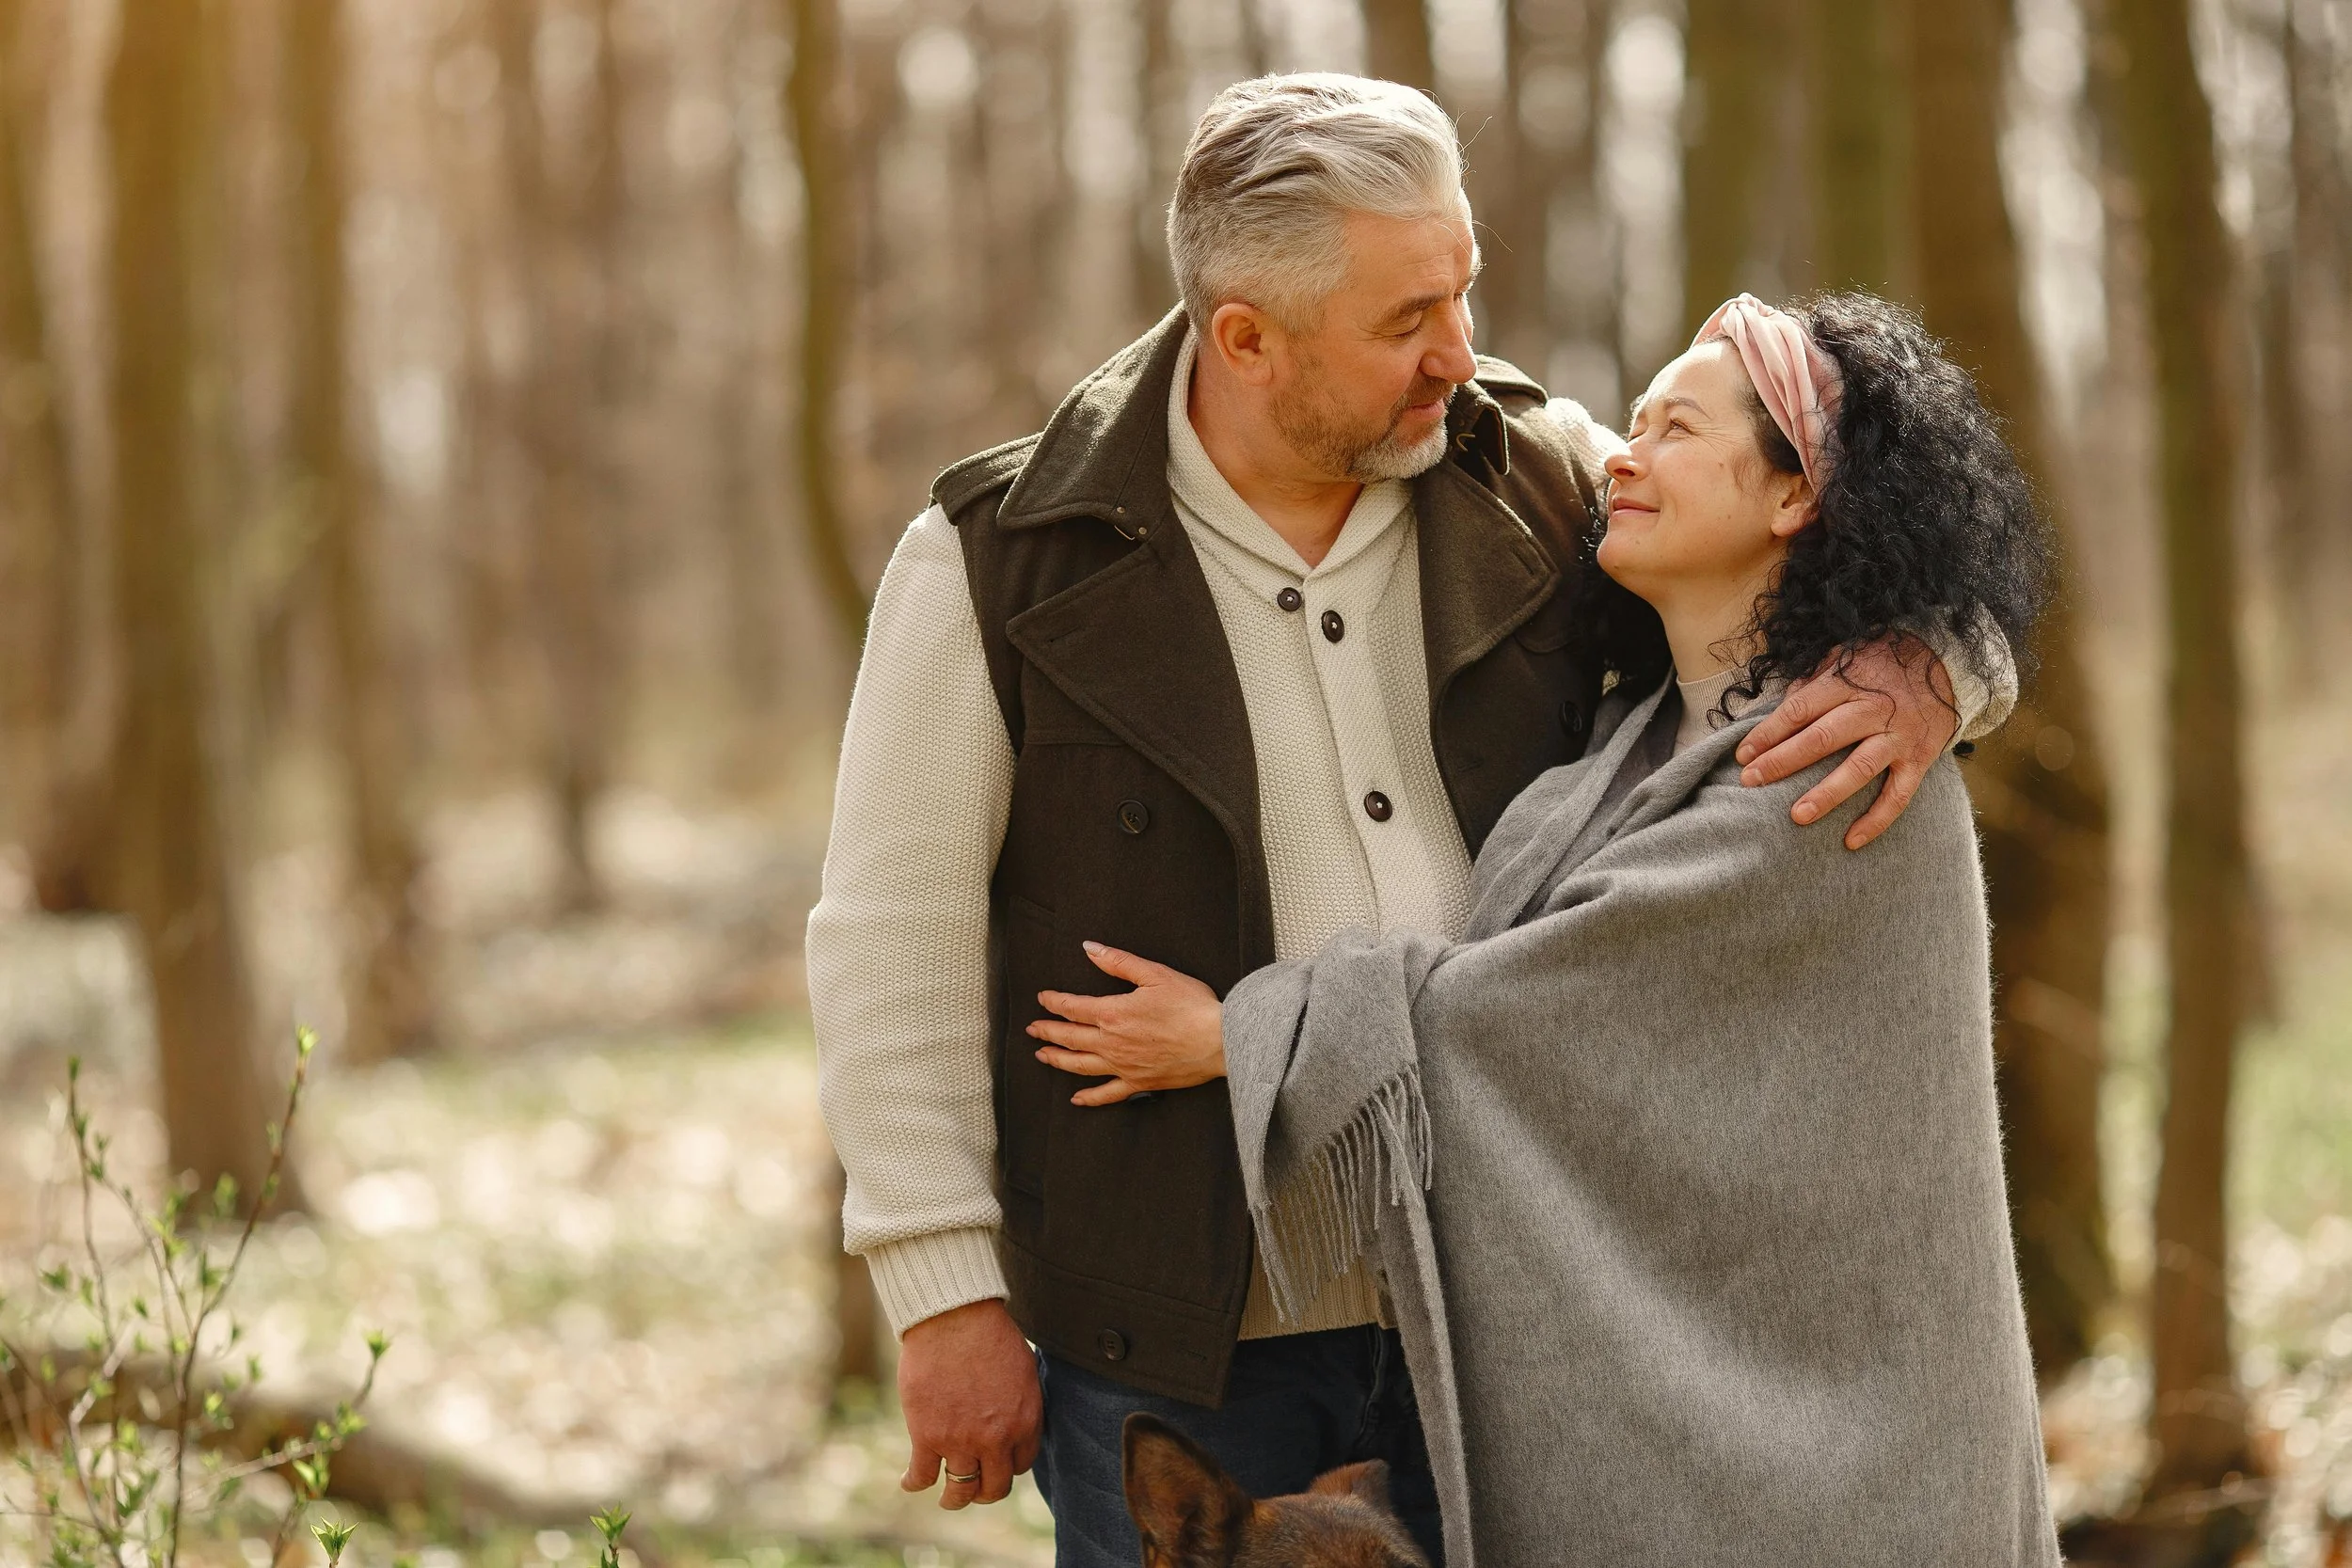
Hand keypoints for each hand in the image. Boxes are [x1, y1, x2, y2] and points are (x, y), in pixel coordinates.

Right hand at [898, 1298, 1041, 1508]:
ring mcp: (961, 1442)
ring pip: (960, 1493)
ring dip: (954, 1500)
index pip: (1021, 1465)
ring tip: (948, 1499)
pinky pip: (922, 1477)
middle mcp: (996, 1440)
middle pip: (994, 1488)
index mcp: (1025, 1422)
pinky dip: (914, 1483)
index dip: (1007, 1466)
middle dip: (985, 1492)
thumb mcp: (1024, 1372)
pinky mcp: (927, 1437)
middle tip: (976, 1490)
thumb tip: (1015, 1424)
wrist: (954, 1318)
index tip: (996, 1462)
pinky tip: (910, 1481)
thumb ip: (1021, 1405)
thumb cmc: (989, 1335)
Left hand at [1028, 942, 1223, 1106]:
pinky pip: (1107, 1094)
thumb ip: (1118, 962)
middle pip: (1070, 1037)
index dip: (1054, 1002)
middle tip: (1032, 1028)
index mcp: (1113, 1013)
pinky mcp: (1139, 1083)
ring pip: (1080, 1065)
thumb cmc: (1191, 1006)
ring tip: (1042, 1055)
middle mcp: (1111, 1043)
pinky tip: (1077, 1098)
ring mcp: (1123, 1066)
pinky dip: (1089, 1097)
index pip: (1073, 1007)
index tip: (1042, 998)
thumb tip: (1089, 948)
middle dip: (1047, 1031)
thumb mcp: (1155, 974)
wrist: (1220, 1042)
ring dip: (1057, 1060)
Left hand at [1734, 636, 1956, 850]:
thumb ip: (1812, 681)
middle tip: (1751, 782)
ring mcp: (1897, 737)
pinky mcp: (1920, 759)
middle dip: (1783, 762)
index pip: (1800, 709)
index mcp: (1848, 683)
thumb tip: (1780, 705)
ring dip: (1827, 794)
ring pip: (1859, 768)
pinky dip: (1877, 819)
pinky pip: (1899, 794)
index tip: (1742, 754)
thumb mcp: (1844, 657)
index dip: (1768, 732)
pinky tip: (1852, 841)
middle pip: (1822, 738)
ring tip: (1797, 816)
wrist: (1945, 663)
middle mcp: (1872, 710)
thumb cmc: (1882, 663)